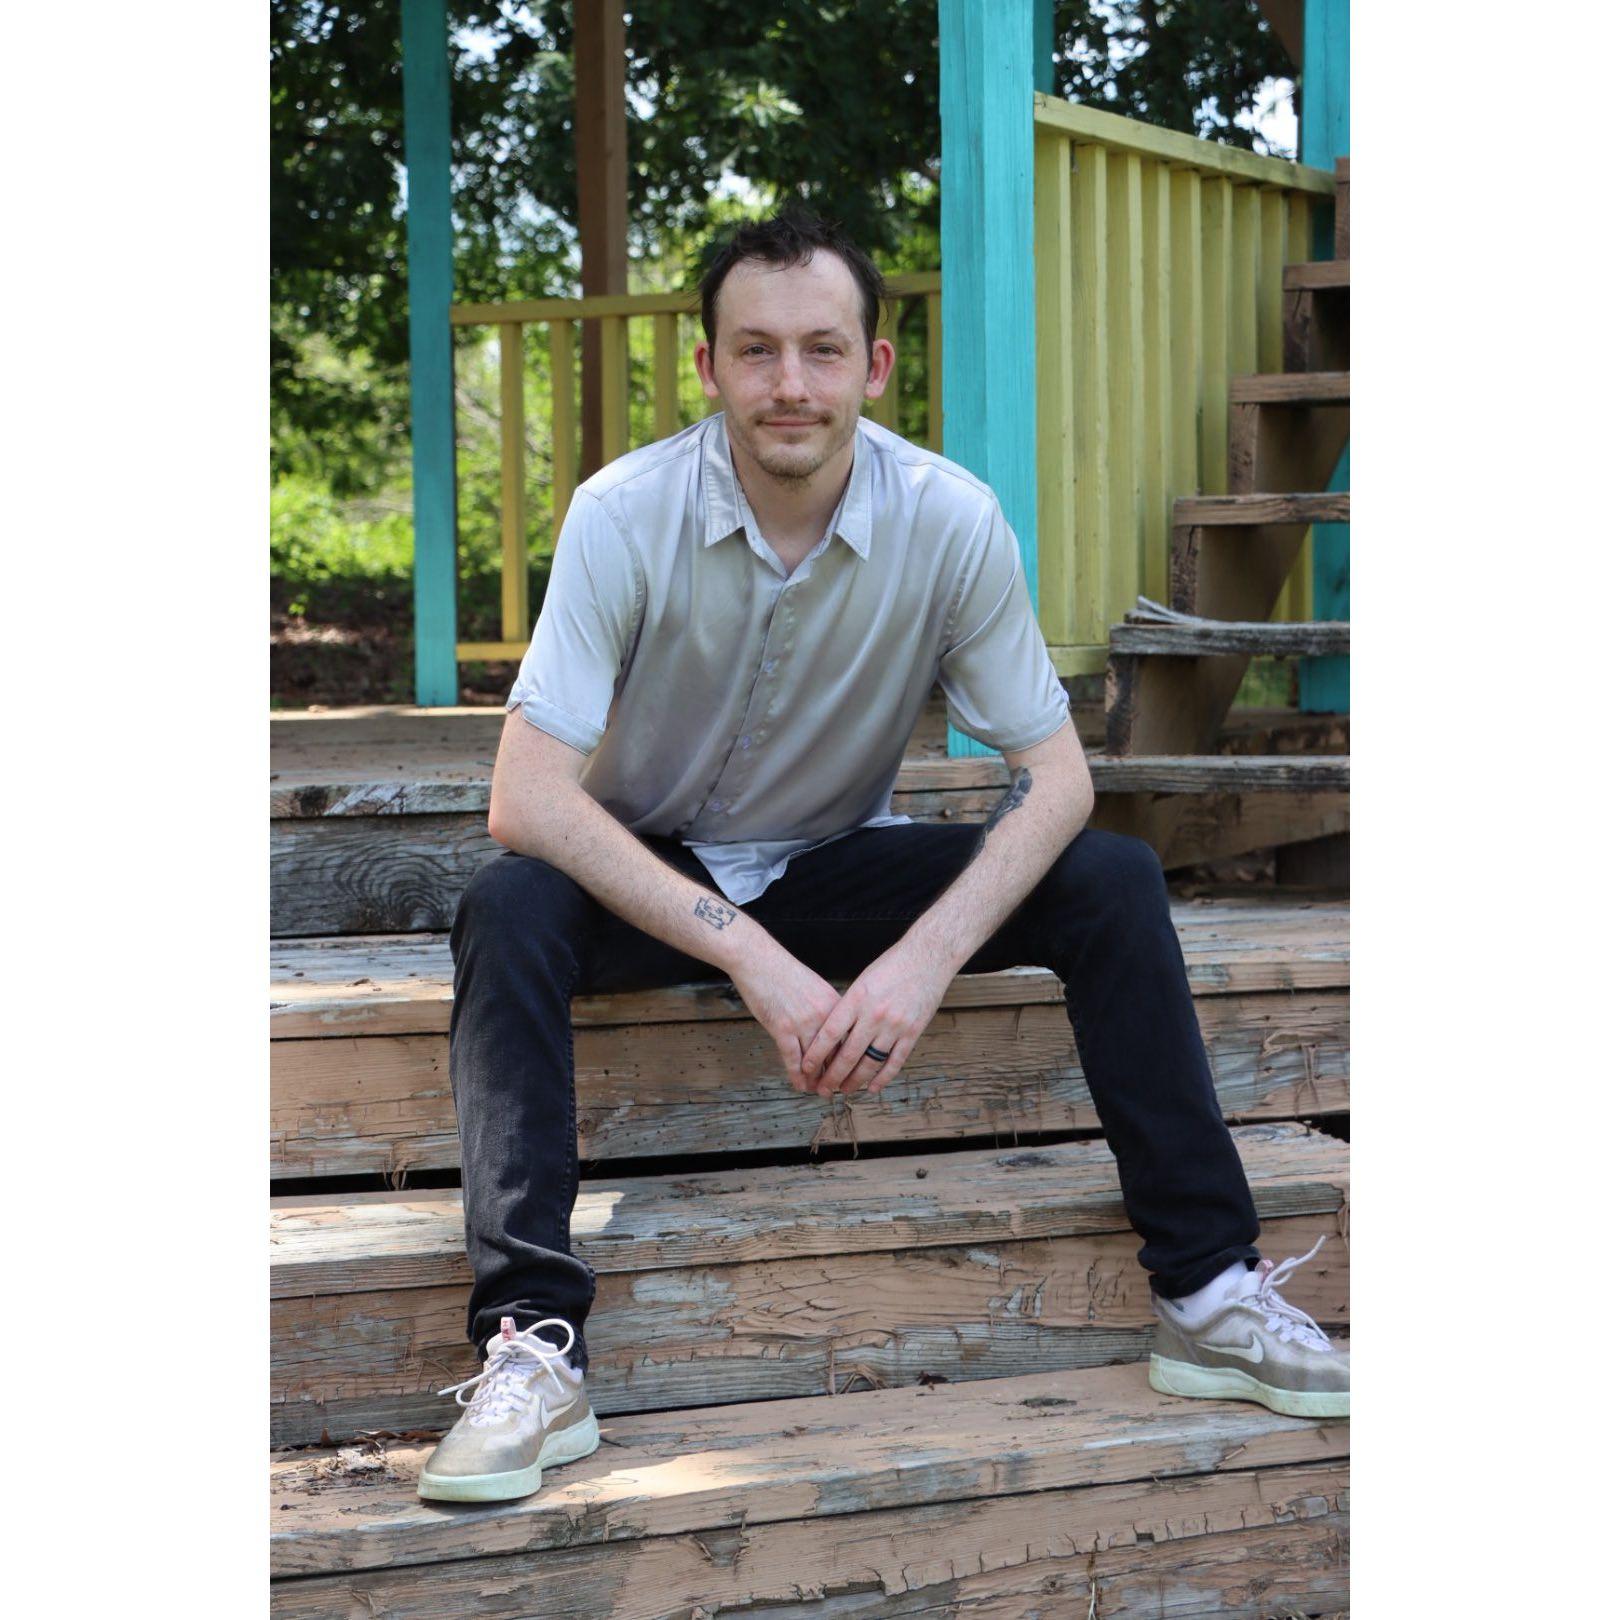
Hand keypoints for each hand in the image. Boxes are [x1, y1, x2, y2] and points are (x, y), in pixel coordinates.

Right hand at [728, 944, 843, 1095]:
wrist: (759, 960)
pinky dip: (796, 1075)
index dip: (850, 1058)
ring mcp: (804, 1022)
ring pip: (815, 1060)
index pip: (849, 1038)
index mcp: (834, 1003)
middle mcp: (824, 1015)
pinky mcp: (783, 1028)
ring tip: (818, 1091)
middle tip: (836, 1089)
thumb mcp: (815, 988)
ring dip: (816, 1079)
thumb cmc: (783, 972)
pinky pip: (793, 1059)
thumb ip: (825, 1010)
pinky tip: (799, 1084)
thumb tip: (830, 1032)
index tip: (851, 1071)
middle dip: (836, 1074)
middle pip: (835, 1052)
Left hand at [798, 939, 954, 1097]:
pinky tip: (872, 1087)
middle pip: (848, 1054)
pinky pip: (895, 1061)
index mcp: (857, 999)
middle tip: (822, 1090)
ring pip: (870, 1063)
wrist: (927, 957)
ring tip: (844, 1090)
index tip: (805, 1068)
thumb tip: (833, 1033)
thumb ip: (849, 1007)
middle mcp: (874, 1014)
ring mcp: (894, 1025)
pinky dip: (883, 1078)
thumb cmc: (892, 966)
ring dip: (855, 1080)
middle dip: (832, 1076)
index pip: (830, 1033)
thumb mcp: (863, 981)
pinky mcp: (912, 1032)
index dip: (816, 1054)